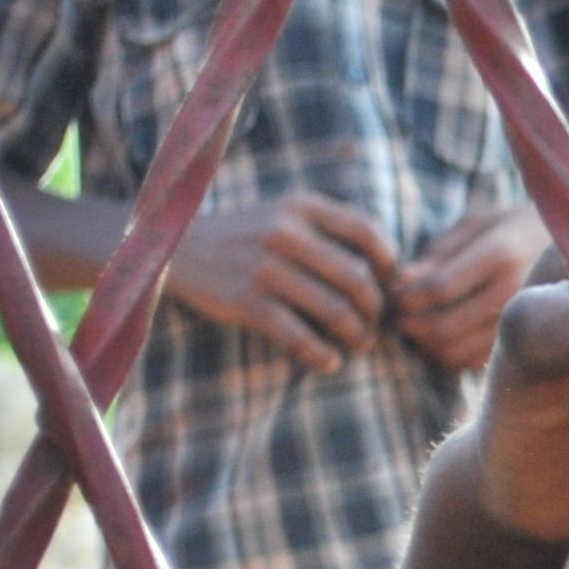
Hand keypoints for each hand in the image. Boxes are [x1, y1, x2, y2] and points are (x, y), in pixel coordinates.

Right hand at [164, 191, 396, 375]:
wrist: (177, 247)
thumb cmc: (247, 237)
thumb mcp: (285, 215)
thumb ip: (329, 232)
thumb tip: (390, 274)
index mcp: (300, 205)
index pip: (366, 230)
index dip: (389, 263)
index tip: (389, 285)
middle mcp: (284, 231)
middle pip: (358, 278)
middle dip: (377, 310)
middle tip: (376, 325)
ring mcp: (265, 266)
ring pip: (336, 310)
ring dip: (358, 336)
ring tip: (359, 344)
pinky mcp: (246, 300)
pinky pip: (300, 336)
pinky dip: (323, 356)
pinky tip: (329, 362)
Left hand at [392, 204, 548, 372]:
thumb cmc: (516, 229)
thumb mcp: (479, 224)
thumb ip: (439, 252)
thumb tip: (402, 281)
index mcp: (502, 255)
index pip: (438, 288)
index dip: (405, 295)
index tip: (392, 290)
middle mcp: (516, 294)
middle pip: (443, 327)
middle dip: (409, 323)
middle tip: (399, 313)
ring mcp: (524, 324)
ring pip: (454, 352)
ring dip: (424, 344)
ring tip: (417, 325)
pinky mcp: (524, 345)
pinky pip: (471, 363)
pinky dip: (446, 356)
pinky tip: (443, 337)